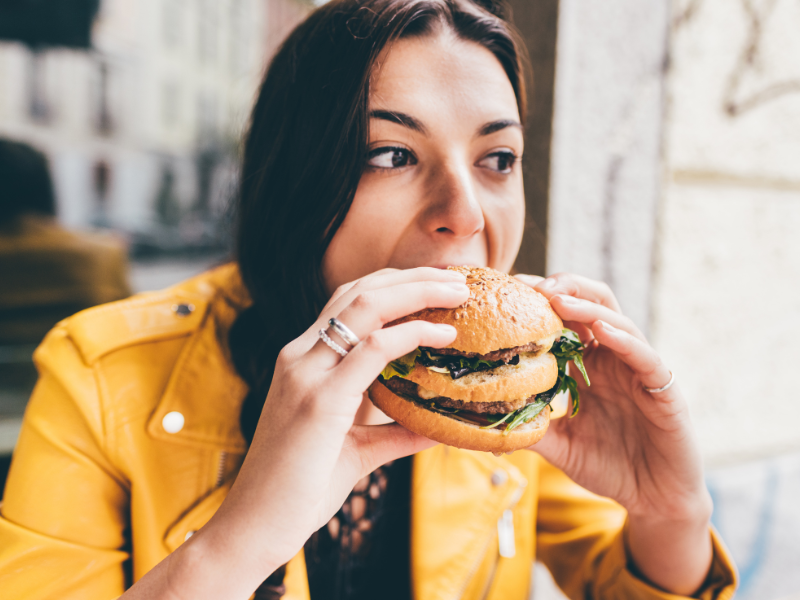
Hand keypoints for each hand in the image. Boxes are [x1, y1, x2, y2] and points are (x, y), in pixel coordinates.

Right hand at [125, 268, 467, 599]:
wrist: (253, 528)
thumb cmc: (299, 490)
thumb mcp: (356, 450)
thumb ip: (394, 433)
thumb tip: (437, 427)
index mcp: (304, 361)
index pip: (350, 301)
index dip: (395, 284)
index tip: (437, 284)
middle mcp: (300, 357)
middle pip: (361, 291)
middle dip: (414, 277)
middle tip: (459, 278)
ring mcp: (306, 374)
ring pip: (366, 306)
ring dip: (418, 292)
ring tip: (459, 292)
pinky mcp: (319, 400)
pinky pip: (372, 350)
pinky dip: (412, 334)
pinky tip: (443, 336)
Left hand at [516, 272, 713, 594]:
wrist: (654, 500)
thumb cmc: (609, 467)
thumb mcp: (559, 445)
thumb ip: (531, 427)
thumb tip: (484, 421)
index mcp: (589, 365)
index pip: (566, 320)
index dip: (541, 302)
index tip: (510, 290)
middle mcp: (614, 359)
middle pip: (593, 304)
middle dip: (564, 287)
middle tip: (532, 286)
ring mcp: (639, 370)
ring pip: (618, 321)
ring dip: (587, 306)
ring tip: (558, 298)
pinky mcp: (663, 388)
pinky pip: (644, 356)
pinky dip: (623, 339)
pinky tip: (601, 330)